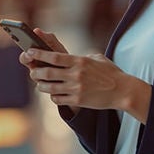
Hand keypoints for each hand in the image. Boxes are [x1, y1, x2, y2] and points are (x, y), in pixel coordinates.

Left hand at [23, 48, 150, 121]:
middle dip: (36, 72)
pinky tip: (53, 94)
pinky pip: (58, 99)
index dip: (39, 54)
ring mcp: (76, 89)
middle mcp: (76, 74)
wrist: (123, 91)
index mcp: (79, 61)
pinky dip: (53, 96)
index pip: (54, 57)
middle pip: (48, 72)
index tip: (29, 51)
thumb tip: (69, 57)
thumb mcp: (97, 58)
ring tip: (39, 84)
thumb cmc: (111, 73)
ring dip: (41, 86)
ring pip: (50, 88)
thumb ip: (82, 57)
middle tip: (32, 72)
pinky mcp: (78, 101)